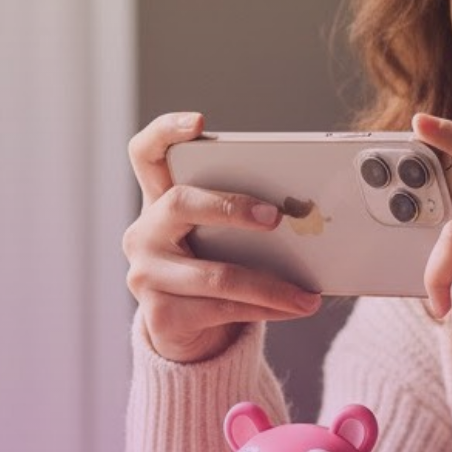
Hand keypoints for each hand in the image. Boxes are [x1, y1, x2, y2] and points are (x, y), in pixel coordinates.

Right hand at [123, 111, 322, 362]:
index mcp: (157, 202)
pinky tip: (294, 307)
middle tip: (276, 216)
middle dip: (231, 207)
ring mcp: (146, 276)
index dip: (165, 131)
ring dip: (271, 284)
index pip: (145, 154)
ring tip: (309, 292)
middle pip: (181, 203)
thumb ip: (237, 214)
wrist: (184, 330)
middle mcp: (143, 234)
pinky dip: (266, 309)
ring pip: (215, 274)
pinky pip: (223, 309)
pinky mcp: (160, 315)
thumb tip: (302, 211)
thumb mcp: (216, 235)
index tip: (198, 122)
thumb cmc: (209, 265)